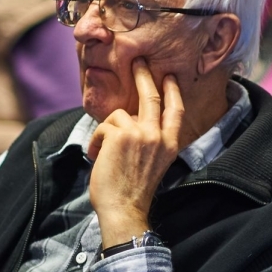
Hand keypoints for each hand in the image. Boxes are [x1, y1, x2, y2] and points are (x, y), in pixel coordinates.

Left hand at [87, 59, 184, 248]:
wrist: (124, 209)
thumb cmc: (133, 191)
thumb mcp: (153, 163)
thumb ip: (150, 140)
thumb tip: (132, 118)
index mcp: (171, 144)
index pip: (175, 110)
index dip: (172, 91)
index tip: (169, 77)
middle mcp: (159, 136)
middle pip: (151, 97)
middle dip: (143, 76)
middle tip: (137, 61)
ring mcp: (141, 134)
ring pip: (119, 115)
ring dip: (106, 132)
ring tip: (102, 153)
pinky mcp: (120, 134)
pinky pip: (103, 127)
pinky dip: (96, 142)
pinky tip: (97, 157)